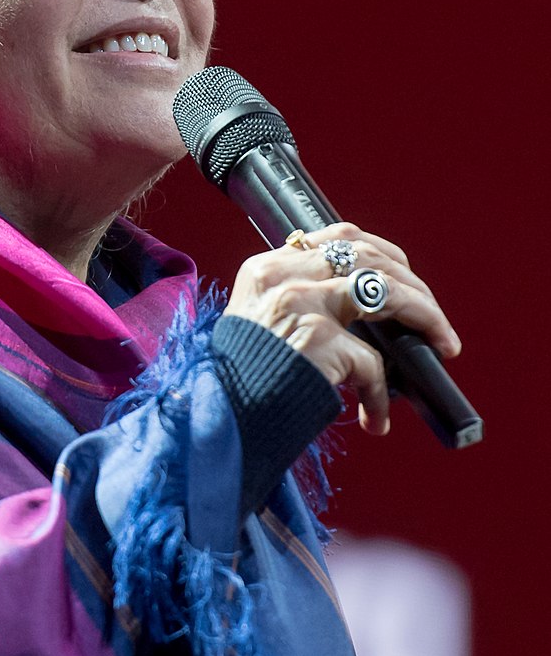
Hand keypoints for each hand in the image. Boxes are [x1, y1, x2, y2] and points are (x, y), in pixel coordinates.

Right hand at [222, 222, 461, 435]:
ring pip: (385, 292)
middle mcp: (283, 276)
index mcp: (267, 268)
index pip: (337, 238)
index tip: (403, 276)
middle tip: (434, 318)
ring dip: (426, 317)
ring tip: (441, 344)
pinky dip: (380, 393)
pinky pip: (371, 363)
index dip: (381, 254)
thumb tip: (368, 312)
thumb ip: (299, 304)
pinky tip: (374, 416)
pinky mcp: (316, 339)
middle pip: (370, 256)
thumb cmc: (239, 380)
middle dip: (415, 285)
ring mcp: (301, 303)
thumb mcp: (259, 324)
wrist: (214, 418)